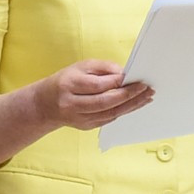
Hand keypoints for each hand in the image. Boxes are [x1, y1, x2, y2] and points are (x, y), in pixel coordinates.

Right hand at [32, 60, 152, 131]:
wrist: (46, 104)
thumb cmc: (66, 81)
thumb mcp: (81, 67)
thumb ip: (103, 68)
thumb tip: (124, 74)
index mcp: (69, 85)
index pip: (97, 85)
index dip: (118, 83)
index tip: (136, 78)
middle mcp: (72, 104)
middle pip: (105, 102)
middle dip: (129, 96)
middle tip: (146, 89)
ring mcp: (79, 118)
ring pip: (109, 114)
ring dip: (131, 106)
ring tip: (146, 97)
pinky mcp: (85, 126)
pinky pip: (108, 119)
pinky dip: (123, 111)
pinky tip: (135, 104)